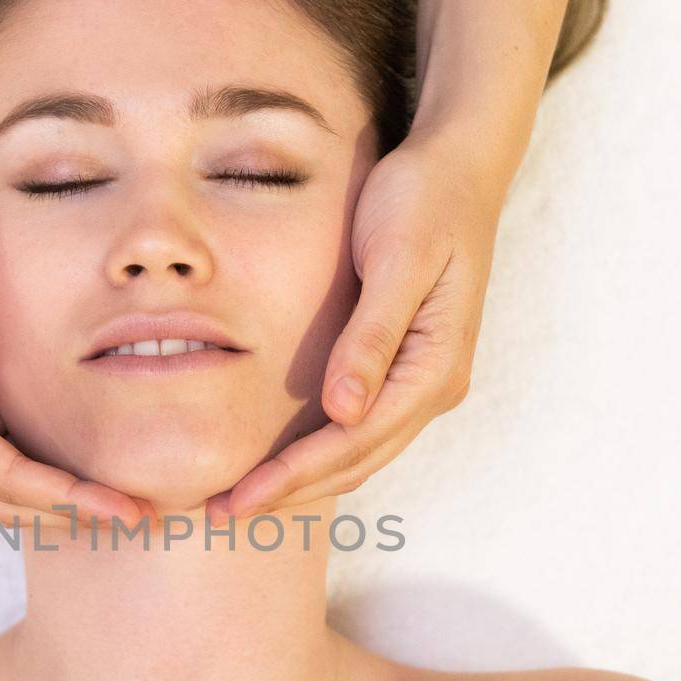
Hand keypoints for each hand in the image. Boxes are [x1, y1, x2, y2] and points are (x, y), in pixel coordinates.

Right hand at [0, 170, 151, 527]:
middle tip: (143, 520)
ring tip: (133, 510)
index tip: (116, 511)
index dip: (58, 500)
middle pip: (10, 497)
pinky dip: (59, 471)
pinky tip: (102, 474)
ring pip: (16, 485)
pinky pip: (21, 451)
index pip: (0, 478)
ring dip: (69, 504)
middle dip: (72, 515)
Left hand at [205, 126, 506, 525]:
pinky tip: (277, 462)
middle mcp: (435, 386)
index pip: (356, 440)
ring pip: (359, 454)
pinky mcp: (406, 370)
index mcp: (435, 366)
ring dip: (301, 481)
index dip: (296, 474)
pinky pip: (360, 430)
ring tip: (238, 500)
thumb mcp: (396, 258)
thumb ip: (371, 336)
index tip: (241, 496)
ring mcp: (424, 382)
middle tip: (220, 513)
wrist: (461, 168)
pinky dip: (318, 454)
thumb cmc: (424, 201)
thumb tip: (344, 411)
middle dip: (290, 492)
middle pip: (357, 461)